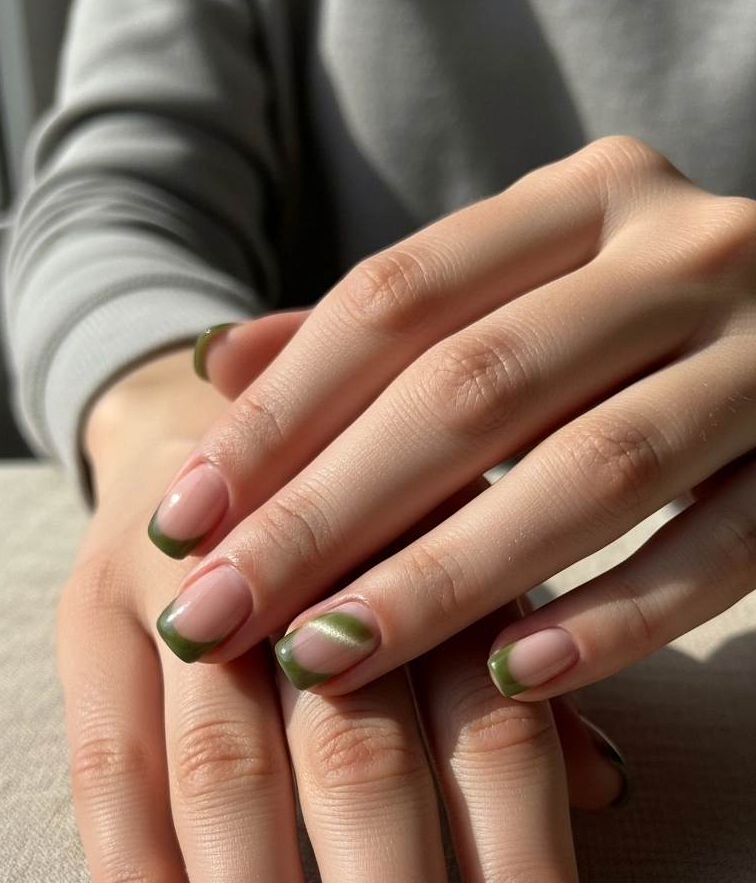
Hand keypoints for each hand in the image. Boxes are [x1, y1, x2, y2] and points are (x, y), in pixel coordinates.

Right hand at [58, 324, 623, 882]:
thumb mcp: (468, 568)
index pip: (495, 739)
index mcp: (444, 563)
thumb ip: (526, 678)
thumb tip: (605, 796)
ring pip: (226, 789)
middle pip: (361, 778)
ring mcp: (192, 598)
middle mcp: (321, 576)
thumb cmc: (376, 523)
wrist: (216, 413)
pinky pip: (104, 771)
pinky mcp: (90, 621)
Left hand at [147, 135, 755, 702]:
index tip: (181, 520)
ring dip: (445, 580)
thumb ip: (398, 325)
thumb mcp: (532, 282)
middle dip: (326, 515)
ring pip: (590, 473)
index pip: (397, 297)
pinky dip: (616, 621)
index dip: (277, 413)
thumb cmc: (654, 323)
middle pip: (472, 389)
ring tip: (327, 660)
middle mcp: (682, 252)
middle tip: (217, 617)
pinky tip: (511, 682)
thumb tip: (222, 366)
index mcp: (588, 200)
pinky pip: (719, 552)